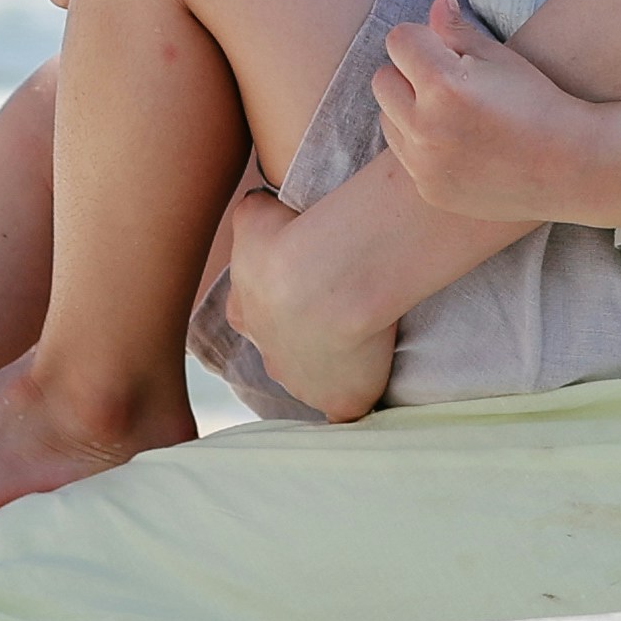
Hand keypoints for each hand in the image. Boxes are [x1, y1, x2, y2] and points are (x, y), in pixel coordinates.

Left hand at [208, 182, 394, 421]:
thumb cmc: (289, 241)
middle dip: (305, 337)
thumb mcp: (254, 215)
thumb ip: (253, 216)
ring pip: (315, 378)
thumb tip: (258, 209)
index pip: (255, 313)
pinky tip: (373, 387)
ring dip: (335, 363)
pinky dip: (358, 401)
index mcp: (246, 313)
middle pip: (284, 351)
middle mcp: (269, 354)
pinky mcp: (339, 400)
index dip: (279, 300)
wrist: (327, 277)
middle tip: (339, 309)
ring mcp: (303, 383)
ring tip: (366, 335)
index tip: (305, 285)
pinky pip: (347, 411)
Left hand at [367, 0, 620, 228]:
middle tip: (448, 79)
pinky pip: (404, 154)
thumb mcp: (501, 58)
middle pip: (382, 80)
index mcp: (443, 84)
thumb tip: (436, 3)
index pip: (399, 40)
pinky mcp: (428, 188)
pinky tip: (458, 142)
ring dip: (408, 108)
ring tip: (451, 112)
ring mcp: (424, 164)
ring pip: (387, 118)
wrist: (569, 167)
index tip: (448, 48)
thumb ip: (457, 30)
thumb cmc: (539, 102)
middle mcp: (425, 126)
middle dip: (409, 72)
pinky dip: (420, 143)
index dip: (423, 38)